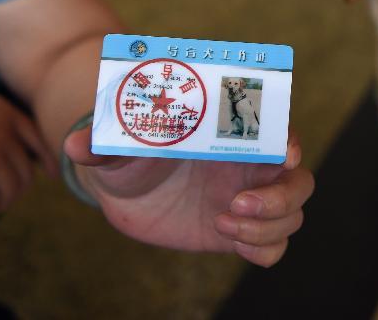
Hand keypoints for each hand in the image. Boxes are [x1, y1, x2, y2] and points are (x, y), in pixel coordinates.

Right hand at [0, 75, 56, 218]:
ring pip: (10, 189)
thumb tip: (4, 152)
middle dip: (16, 190)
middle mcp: (2, 131)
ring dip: (1, 204)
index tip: (51, 176)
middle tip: (0, 199)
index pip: (38, 139)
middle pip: (26, 171)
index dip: (47, 161)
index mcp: (4, 111)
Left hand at [64, 129, 313, 266]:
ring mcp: (251, 199)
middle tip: (236, 202)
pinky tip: (230, 239)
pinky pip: (274, 246)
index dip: (291, 140)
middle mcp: (251, 166)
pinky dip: (263, 248)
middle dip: (281, 196)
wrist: (128, 188)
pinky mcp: (241, 231)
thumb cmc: (132, 152)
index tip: (285, 153)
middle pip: (300, 181)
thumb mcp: (120, 143)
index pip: (281, 130)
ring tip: (221, 221)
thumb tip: (77, 143)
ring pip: (292, 216)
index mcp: (234, 134)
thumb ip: (105, 141)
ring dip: (266, 225)